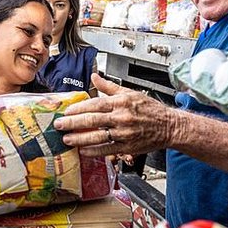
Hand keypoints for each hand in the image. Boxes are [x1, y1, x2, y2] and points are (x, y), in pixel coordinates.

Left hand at [54, 74, 173, 156]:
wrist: (168, 126)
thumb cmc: (150, 109)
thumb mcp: (130, 93)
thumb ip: (109, 86)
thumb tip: (94, 76)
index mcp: (121, 102)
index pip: (95, 104)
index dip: (78, 108)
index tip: (66, 111)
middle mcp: (121, 117)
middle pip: (92, 121)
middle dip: (72, 124)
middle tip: (59, 125)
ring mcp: (124, 133)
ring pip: (97, 137)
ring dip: (79, 139)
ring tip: (66, 139)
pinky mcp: (127, 147)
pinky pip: (106, 150)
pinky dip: (93, 151)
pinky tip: (82, 151)